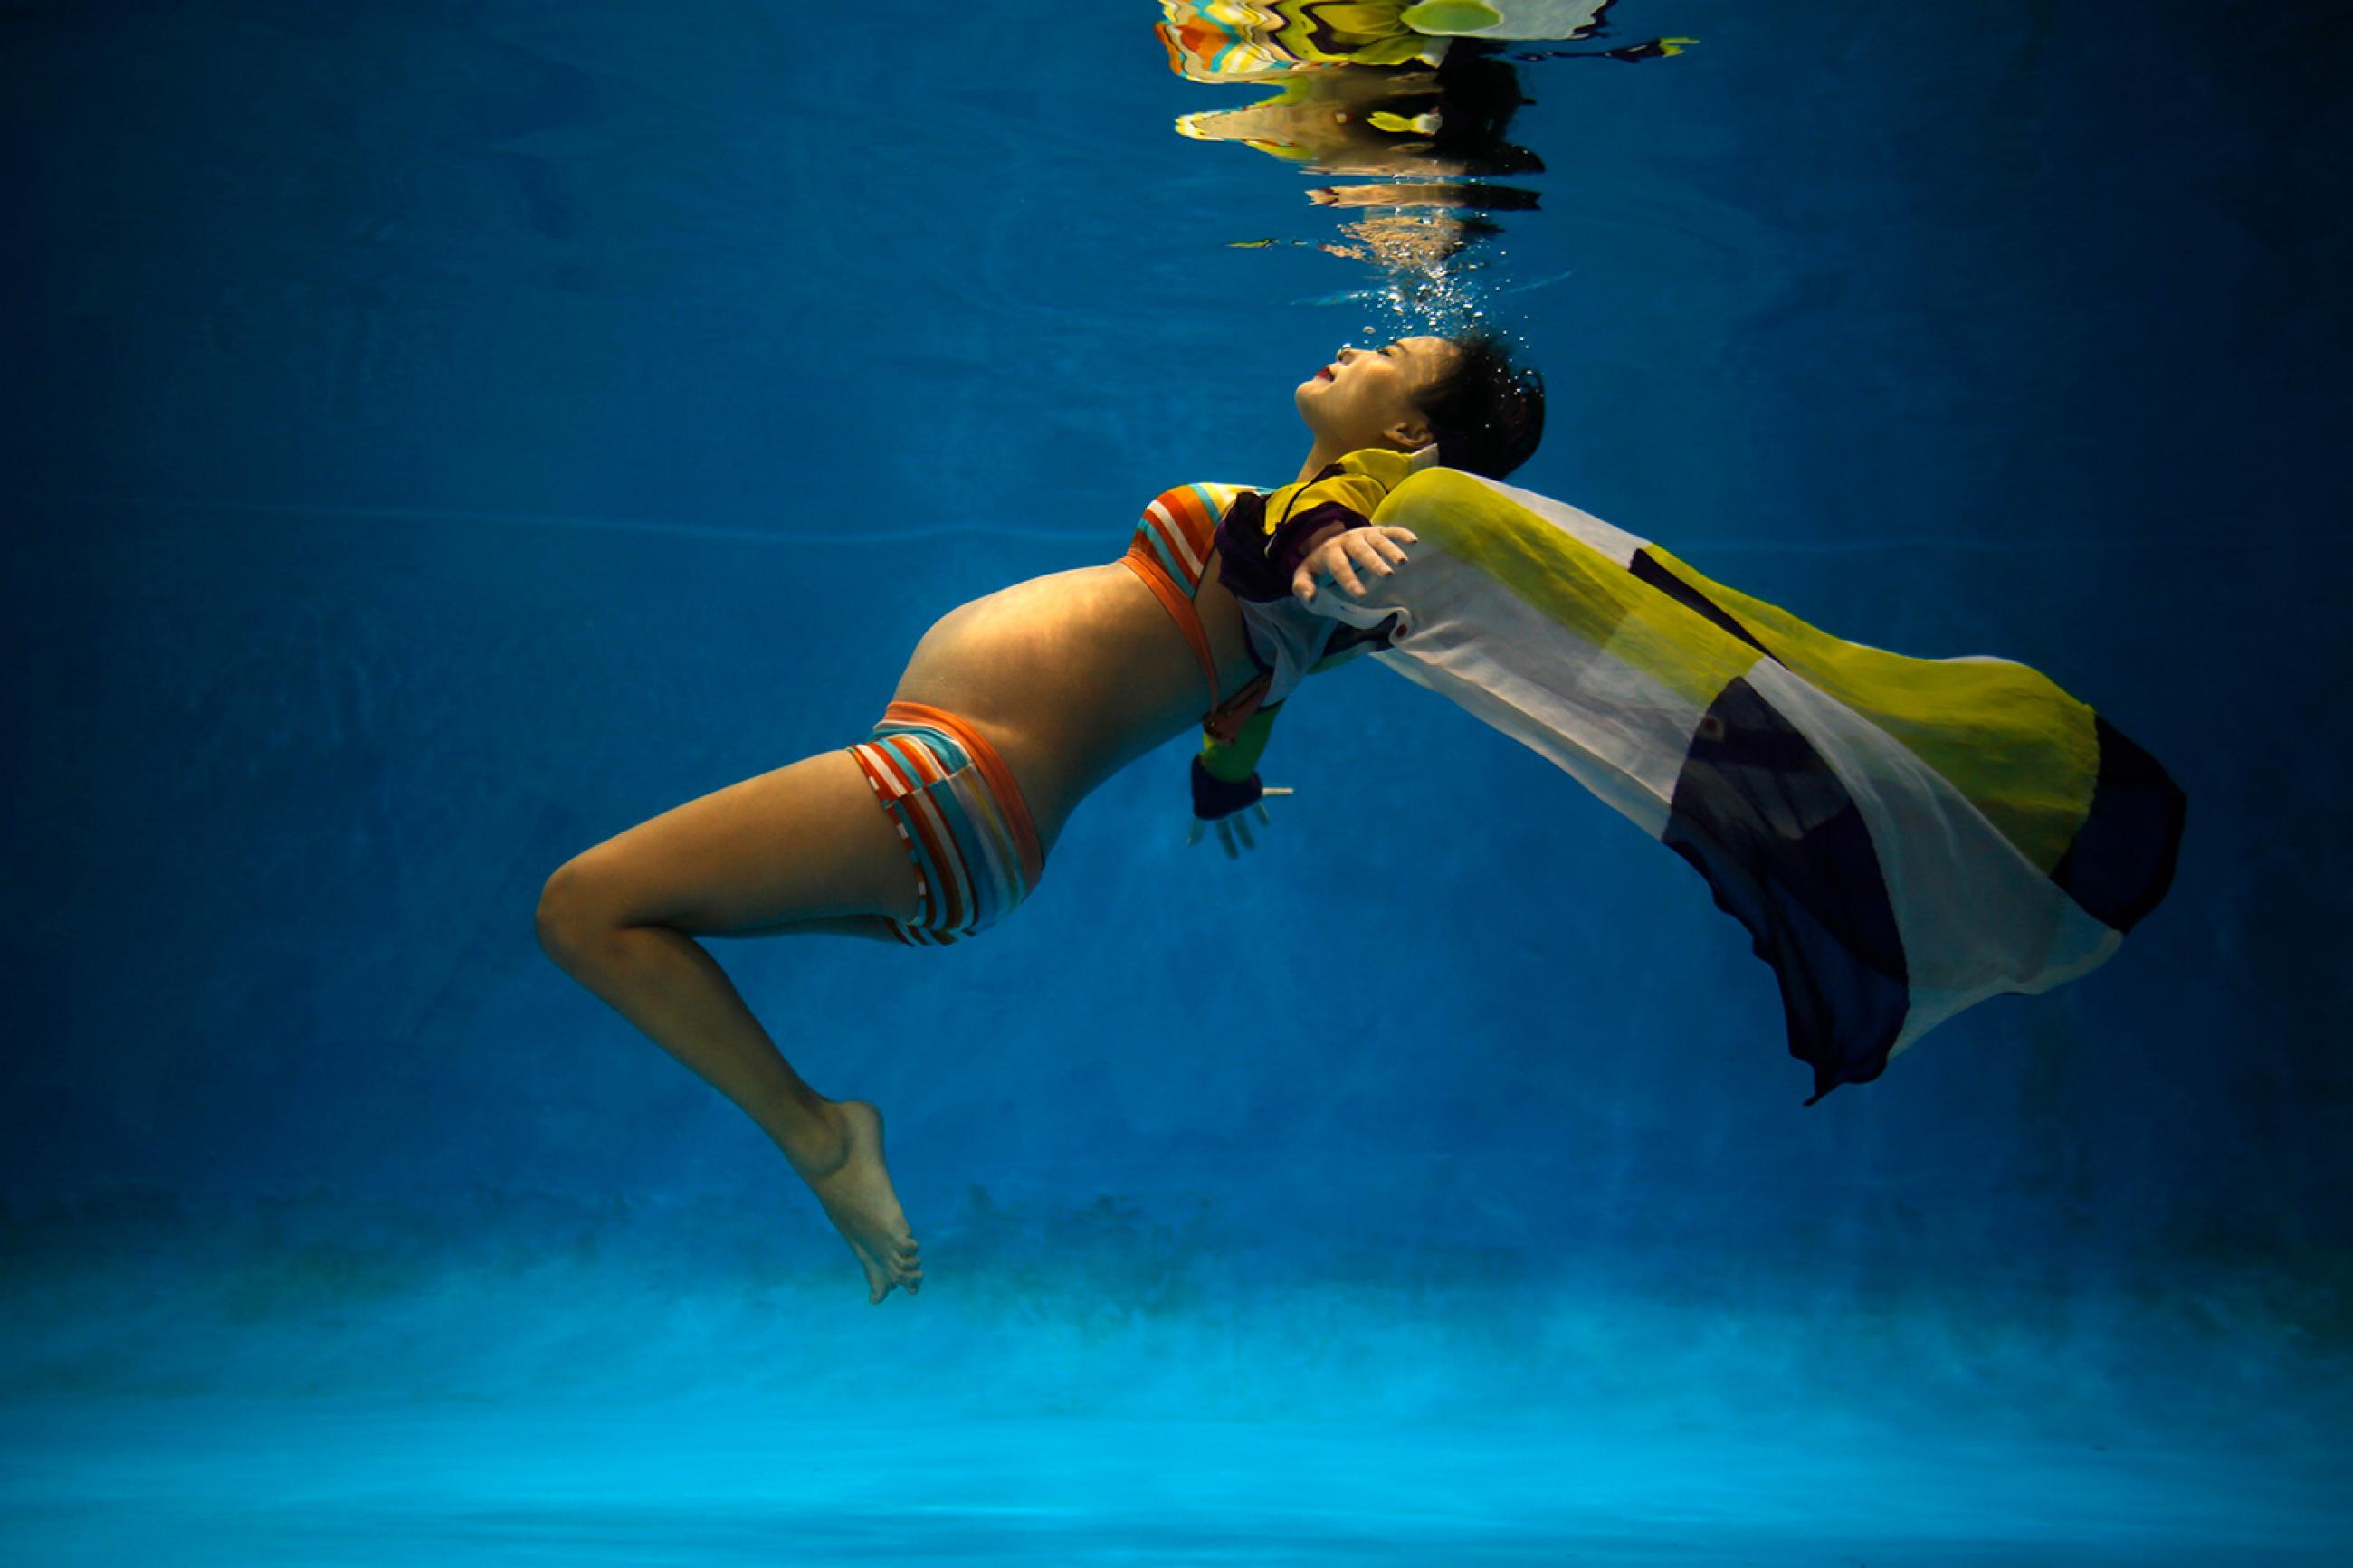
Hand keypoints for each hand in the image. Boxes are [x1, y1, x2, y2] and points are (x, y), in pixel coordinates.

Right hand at [1186, 784, 1295, 857]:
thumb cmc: (1211, 794)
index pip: (1225, 833)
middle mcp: (1233, 806)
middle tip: (1251, 847)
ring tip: (1267, 824)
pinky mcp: (1255, 792)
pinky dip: (1280, 793)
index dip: (1229, 845)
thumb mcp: (1203, 814)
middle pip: (1240, 824)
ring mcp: (1245, 799)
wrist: (1222, 774)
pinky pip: (1270, 793)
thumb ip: (1197, 829)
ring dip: (1261, 817)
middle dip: (1245, 836)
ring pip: (1255, 810)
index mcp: (1221, 813)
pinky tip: (1291, 793)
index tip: (1235, 857)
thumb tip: (1190, 844)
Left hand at [1294, 526, 1416, 605]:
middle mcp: (1348, 540)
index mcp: (1330, 551)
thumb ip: (1302, 586)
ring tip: (1402, 562)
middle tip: (1387, 575)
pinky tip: (1414, 542)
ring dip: (1391, 549)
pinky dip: (1402, 534)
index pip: (1339, 566)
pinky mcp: (1377, 530)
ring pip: (1378, 540)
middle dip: (1374, 562)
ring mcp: (1364, 533)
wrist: (1330, 537)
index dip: (1349, 579)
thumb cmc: (1321, 563)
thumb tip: (1310, 598)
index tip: (1360, 595)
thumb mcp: (1305, 573)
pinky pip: (1391, 530)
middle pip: (1361, 550)